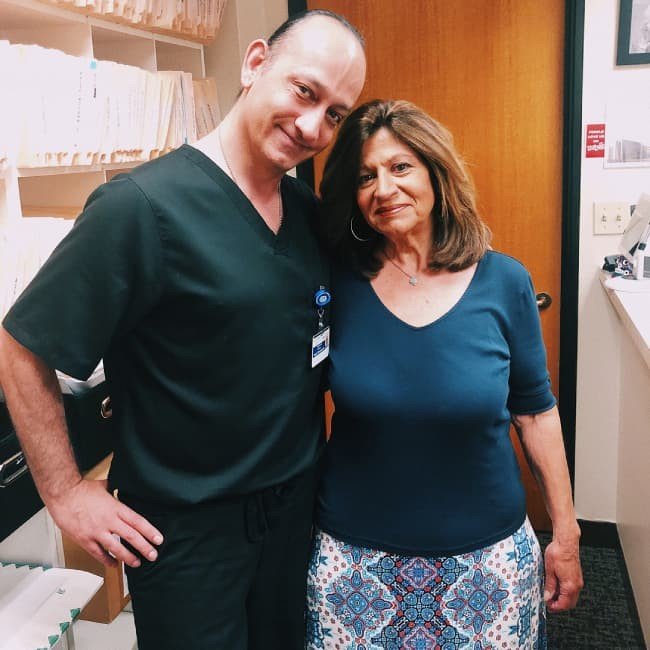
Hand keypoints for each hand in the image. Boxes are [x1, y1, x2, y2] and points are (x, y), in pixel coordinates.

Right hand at [48, 479, 162, 567]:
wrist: (62, 494)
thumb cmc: (81, 489)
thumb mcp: (105, 486)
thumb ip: (116, 489)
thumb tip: (123, 487)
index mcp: (115, 508)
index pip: (137, 521)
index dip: (149, 531)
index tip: (158, 539)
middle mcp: (108, 521)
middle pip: (130, 536)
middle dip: (144, 547)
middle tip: (153, 555)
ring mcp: (96, 532)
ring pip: (116, 548)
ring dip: (128, 557)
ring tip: (137, 563)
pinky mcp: (84, 540)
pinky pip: (98, 553)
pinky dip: (107, 560)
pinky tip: (114, 564)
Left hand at [543, 537, 582, 611]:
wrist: (566, 542)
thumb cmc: (558, 553)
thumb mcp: (549, 570)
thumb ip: (549, 586)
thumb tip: (547, 597)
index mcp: (570, 585)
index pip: (564, 604)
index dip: (555, 607)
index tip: (548, 606)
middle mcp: (576, 585)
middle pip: (570, 603)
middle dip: (560, 605)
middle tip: (549, 603)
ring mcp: (578, 581)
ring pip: (572, 597)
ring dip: (563, 599)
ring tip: (551, 595)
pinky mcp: (577, 576)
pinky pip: (573, 590)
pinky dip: (565, 592)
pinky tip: (556, 587)